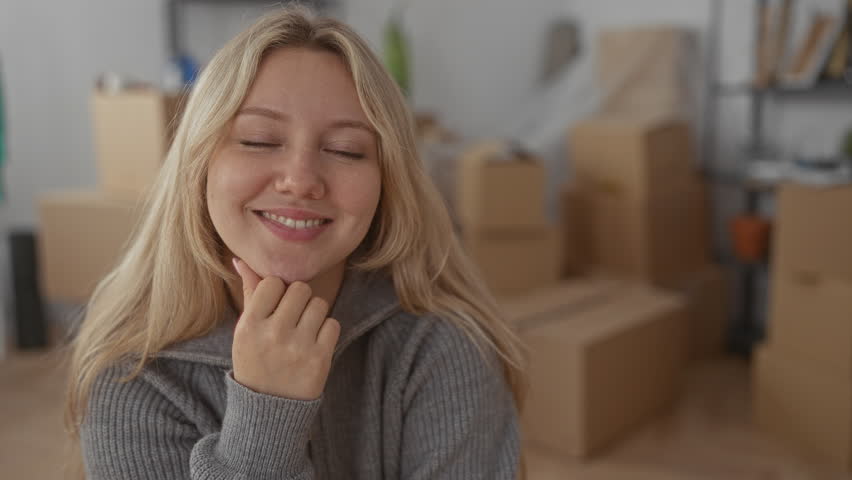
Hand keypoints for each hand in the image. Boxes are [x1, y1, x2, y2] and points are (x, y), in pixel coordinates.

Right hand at [231, 258, 340, 399]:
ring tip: (302, 331)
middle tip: (292, 318)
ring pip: (319, 304)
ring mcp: (298, 347)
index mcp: (250, 326)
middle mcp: (273, 334)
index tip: (276, 307)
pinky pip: (333, 323)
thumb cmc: (256, 362)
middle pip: (300, 289)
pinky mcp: (320, 359)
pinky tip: (313, 344)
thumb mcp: (245, 332)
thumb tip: (242, 260)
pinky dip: (326, 331)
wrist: (269, 409)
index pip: (273, 282)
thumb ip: (250, 294)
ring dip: (314, 314)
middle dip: (299, 300)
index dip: (278, 292)